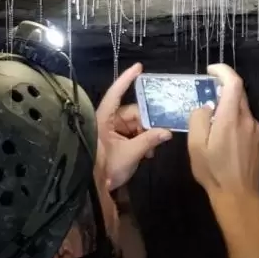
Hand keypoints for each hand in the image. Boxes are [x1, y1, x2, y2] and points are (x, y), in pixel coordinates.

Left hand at [96, 63, 171, 190]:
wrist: (91, 190)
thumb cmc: (104, 168)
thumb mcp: (130, 154)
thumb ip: (149, 140)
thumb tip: (167, 131)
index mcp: (103, 119)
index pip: (116, 94)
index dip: (127, 80)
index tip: (139, 67)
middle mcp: (106, 122)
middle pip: (131, 113)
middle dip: (147, 122)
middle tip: (160, 132)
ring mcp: (110, 132)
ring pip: (133, 125)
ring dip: (145, 135)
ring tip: (151, 150)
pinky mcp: (113, 143)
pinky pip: (131, 135)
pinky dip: (140, 141)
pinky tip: (147, 154)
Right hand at [187, 64, 258, 199]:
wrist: (238, 195)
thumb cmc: (214, 171)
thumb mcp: (196, 145)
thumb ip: (199, 118)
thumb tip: (206, 106)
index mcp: (231, 118)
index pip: (234, 83)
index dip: (223, 71)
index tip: (211, 71)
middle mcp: (248, 120)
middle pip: (239, 94)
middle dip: (223, 89)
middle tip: (207, 95)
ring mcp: (257, 130)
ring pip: (243, 109)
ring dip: (229, 108)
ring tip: (213, 122)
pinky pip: (247, 122)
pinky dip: (235, 120)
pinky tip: (225, 137)